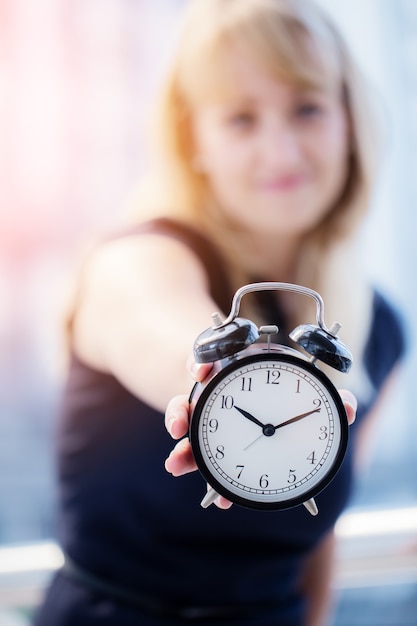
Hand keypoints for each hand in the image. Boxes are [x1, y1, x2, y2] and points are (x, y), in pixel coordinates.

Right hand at [164, 359, 356, 509]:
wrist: (277, 415)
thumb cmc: (291, 398)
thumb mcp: (310, 396)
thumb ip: (331, 400)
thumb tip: (349, 407)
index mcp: (238, 375)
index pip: (213, 364)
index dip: (202, 365)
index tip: (200, 373)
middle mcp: (219, 397)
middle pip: (193, 402)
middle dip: (180, 413)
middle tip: (178, 428)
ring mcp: (212, 423)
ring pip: (190, 434)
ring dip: (182, 449)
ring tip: (175, 465)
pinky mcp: (213, 446)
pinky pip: (205, 461)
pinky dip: (209, 478)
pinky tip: (219, 499)